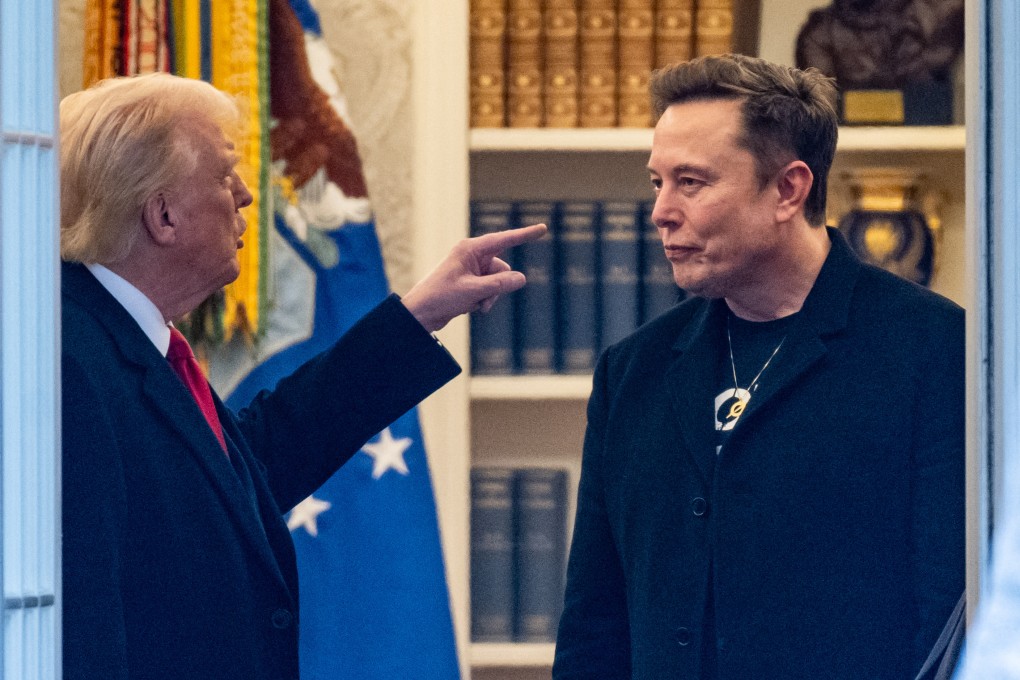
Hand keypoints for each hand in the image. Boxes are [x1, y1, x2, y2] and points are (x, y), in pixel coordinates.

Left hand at [401, 223, 547, 332]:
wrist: (421, 313)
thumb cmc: (441, 296)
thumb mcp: (473, 291)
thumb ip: (499, 284)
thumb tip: (521, 278)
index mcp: (470, 249)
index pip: (504, 239)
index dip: (525, 235)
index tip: (543, 228)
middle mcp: (472, 256)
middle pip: (502, 268)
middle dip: (498, 286)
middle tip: (483, 299)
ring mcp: (472, 270)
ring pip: (498, 282)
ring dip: (491, 296)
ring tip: (476, 306)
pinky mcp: (471, 283)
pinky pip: (490, 289)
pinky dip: (485, 299)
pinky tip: (471, 307)